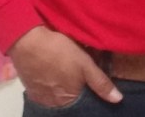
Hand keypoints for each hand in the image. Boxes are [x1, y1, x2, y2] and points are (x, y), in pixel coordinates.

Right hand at [8, 26, 123, 106]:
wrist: (26, 41)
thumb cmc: (59, 51)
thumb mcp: (84, 63)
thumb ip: (100, 82)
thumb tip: (118, 100)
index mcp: (69, 100)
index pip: (83, 102)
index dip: (88, 92)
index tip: (89, 82)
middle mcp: (53, 104)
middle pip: (69, 99)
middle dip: (74, 89)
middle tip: (76, 74)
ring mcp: (40, 96)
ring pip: (55, 94)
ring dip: (61, 86)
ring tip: (63, 71)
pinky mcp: (29, 86)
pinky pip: (43, 89)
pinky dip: (49, 82)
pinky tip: (51, 71)